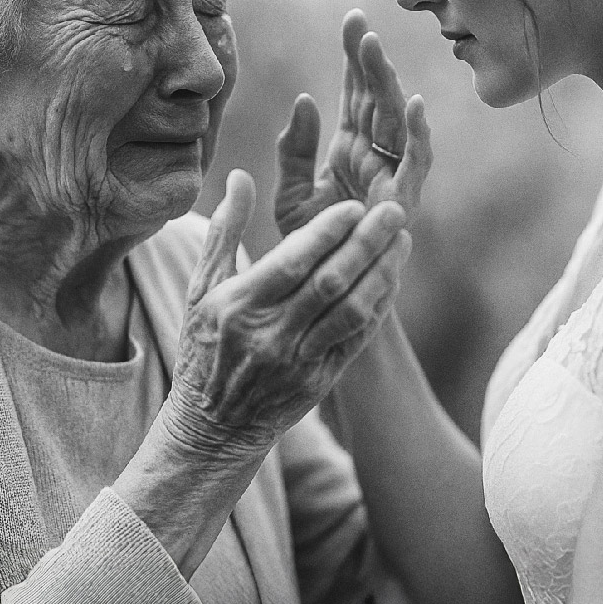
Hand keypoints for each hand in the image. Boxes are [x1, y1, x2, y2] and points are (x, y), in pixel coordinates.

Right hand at [168, 168, 412, 456]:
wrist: (213, 427)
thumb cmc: (205, 347)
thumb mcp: (201, 289)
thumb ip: (224, 231)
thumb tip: (239, 176)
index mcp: (239, 306)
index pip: (292, 261)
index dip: (327, 232)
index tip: (354, 206)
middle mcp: (269, 335)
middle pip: (330, 282)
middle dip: (367, 243)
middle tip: (394, 212)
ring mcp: (297, 362)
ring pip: (352, 311)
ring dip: (383, 273)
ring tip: (401, 242)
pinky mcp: (320, 382)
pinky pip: (358, 339)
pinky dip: (378, 308)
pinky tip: (391, 280)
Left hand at [275, 9, 431, 235]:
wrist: (322, 301)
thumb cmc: (311, 251)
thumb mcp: (291, 195)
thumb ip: (294, 150)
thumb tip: (305, 100)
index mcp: (349, 151)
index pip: (355, 95)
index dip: (354, 58)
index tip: (351, 19)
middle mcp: (374, 159)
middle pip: (377, 100)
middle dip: (370, 62)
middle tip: (360, 24)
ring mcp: (391, 179)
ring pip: (395, 124)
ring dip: (388, 87)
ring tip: (375, 51)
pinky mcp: (402, 204)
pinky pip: (414, 166)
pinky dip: (418, 137)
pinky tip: (415, 106)